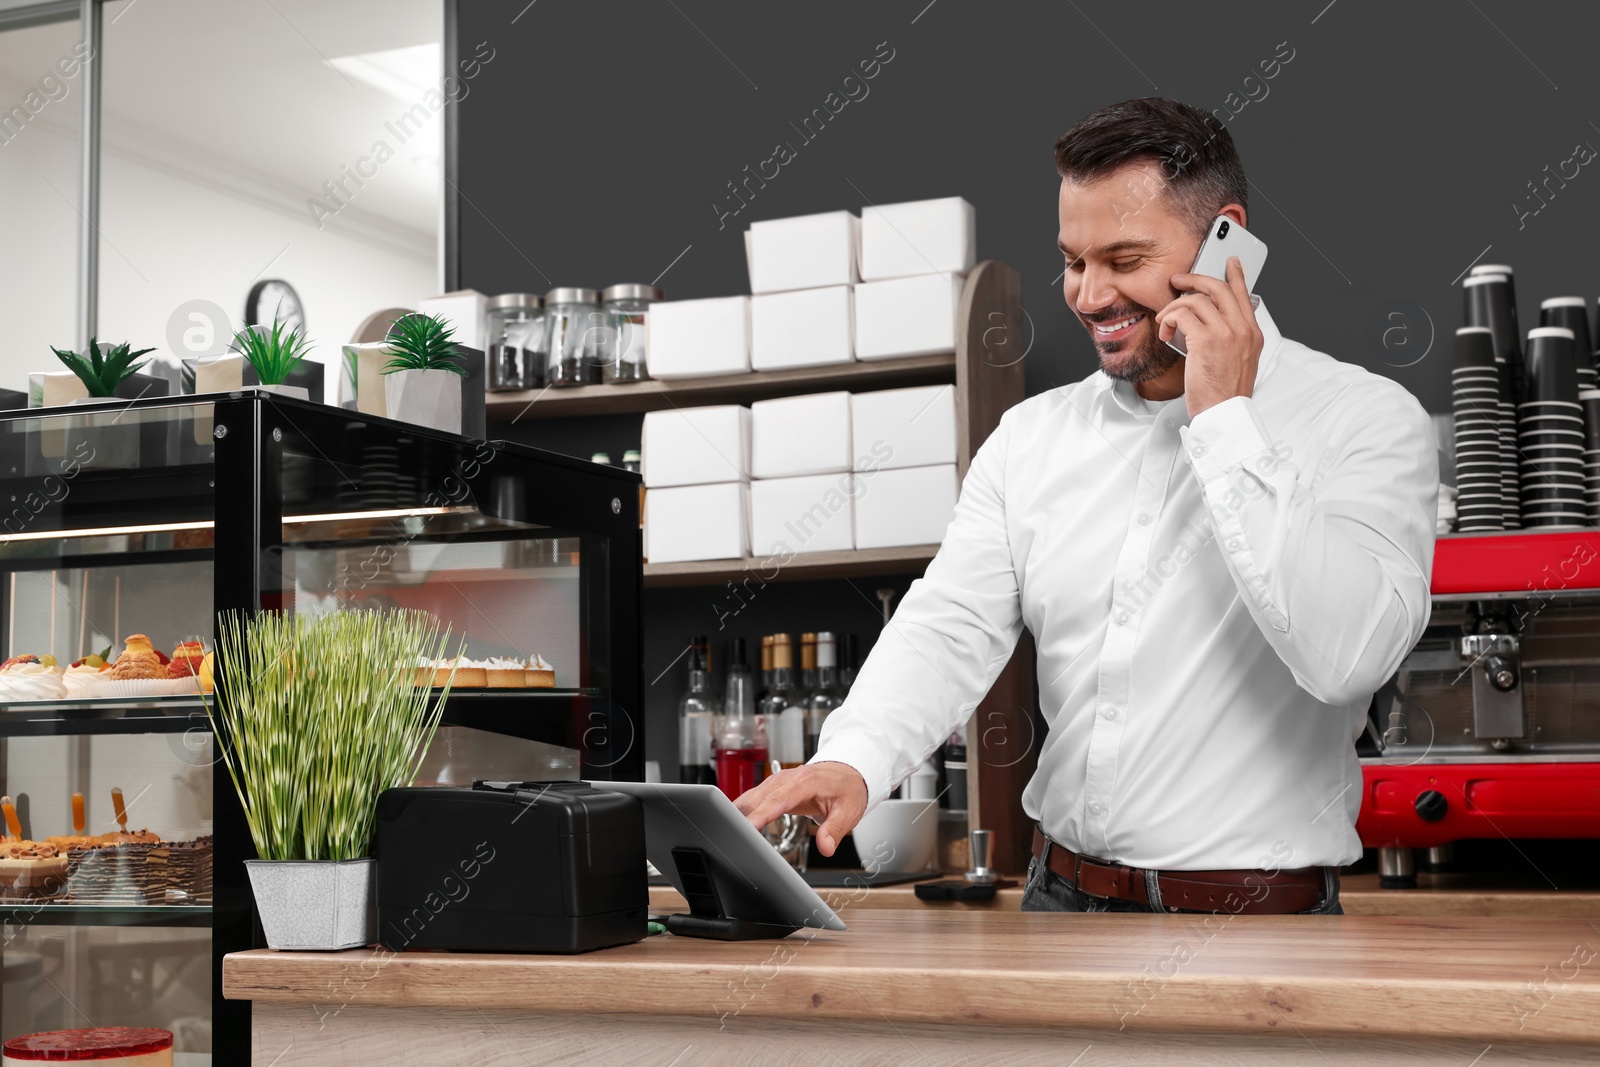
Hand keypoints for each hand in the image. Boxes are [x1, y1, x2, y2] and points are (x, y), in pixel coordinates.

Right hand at [734, 761, 867, 856]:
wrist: (848, 772)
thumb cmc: (847, 789)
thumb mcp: (848, 812)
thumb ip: (834, 830)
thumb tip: (825, 847)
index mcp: (805, 782)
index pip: (778, 799)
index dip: (761, 814)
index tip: (748, 828)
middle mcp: (786, 779)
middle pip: (756, 798)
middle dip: (741, 817)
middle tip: (731, 839)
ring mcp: (776, 782)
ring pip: (749, 798)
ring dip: (738, 815)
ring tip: (728, 836)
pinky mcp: (772, 788)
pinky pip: (752, 800)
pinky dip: (742, 813)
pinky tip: (735, 828)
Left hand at [1156, 256, 1264, 418]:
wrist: (1224, 414)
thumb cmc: (1225, 393)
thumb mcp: (1239, 362)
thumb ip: (1232, 339)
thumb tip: (1210, 323)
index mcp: (1253, 334)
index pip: (1244, 295)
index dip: (1236, 275)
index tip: (1229, 261)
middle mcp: (1243, 329)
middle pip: (1219, 288)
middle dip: (1194, 279)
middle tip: (1178, 281)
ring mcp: (1226, 333)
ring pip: (1196, 299)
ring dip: (1174, 307)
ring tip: (1166, 322)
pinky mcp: (1206, 341)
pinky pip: (1182, 315)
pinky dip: (1168, 320)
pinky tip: (1165, 333)